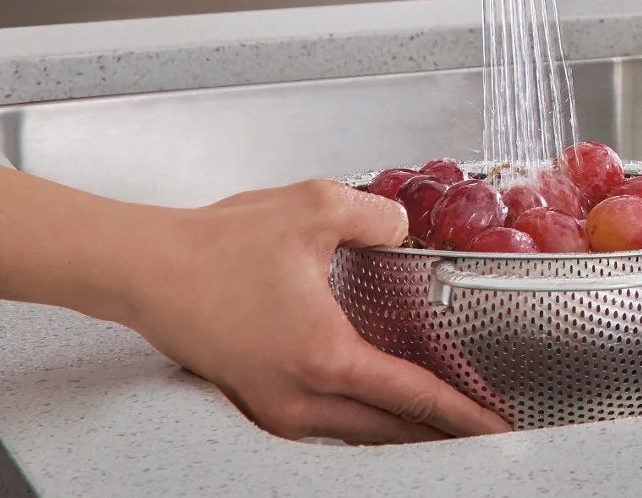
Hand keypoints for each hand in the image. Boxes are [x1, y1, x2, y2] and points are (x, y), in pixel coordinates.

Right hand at [121, 181, 509, 442]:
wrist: (144, 269)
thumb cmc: (216, 245)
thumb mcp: (316, 207)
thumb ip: (378, 216)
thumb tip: (404, 228)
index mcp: (326, 358)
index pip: (413, 396)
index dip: (462, 413)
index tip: (497, 427)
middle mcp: (299, 398)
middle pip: (388, 429)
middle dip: (439, 432)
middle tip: (483, 432)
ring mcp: (272, 407)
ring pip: (355, 432)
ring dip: (399, 427)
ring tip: (440, 422)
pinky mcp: (252, 400)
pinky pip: (323, 423)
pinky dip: (360, 418)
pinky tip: (376, 403)